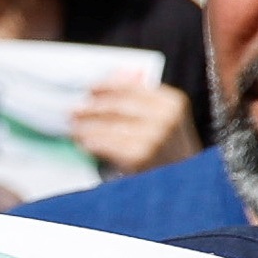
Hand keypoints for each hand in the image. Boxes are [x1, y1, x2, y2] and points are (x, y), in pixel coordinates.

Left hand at [66, 72, 199, 172]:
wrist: (184, 184)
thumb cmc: (170, 151)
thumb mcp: (165, 120)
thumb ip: (142, 96)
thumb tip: (117, 73)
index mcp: (173, 102)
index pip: (131, 87)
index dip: (107, 86)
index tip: (90, 89)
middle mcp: (166, 117)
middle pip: (117, 105)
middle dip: (92, 108)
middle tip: (73, 110)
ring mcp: (154, 137)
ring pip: (109, 126)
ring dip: (86, 126)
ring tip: (74, 128)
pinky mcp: (140, 156)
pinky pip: (107, 145)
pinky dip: (92, 142)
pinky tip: (83, 143)